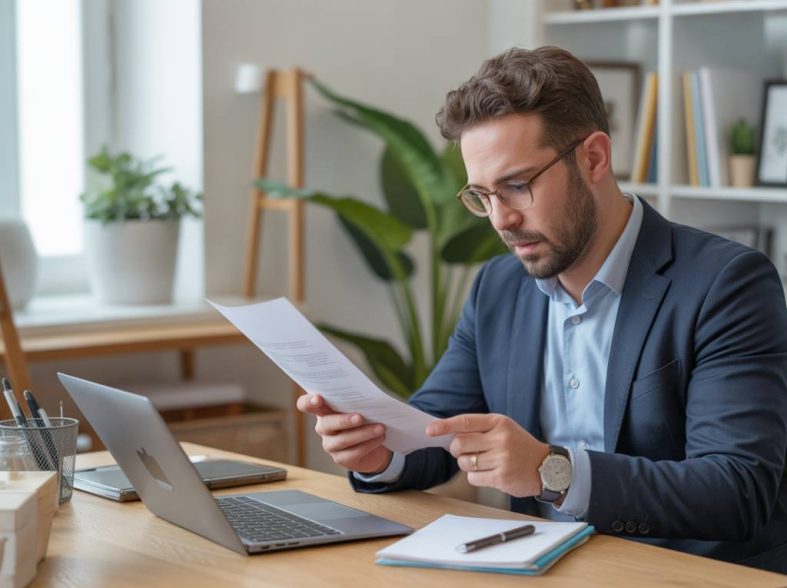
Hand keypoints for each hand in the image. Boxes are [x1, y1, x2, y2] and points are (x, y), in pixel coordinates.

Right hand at [296, 393, 392, 474]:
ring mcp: (330, 444)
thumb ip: (357, 401)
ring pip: (343, 440)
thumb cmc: (365, 417)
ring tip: (380, 427)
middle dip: (344, 420)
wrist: (375, 443)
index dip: (308, 402)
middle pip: (326, 423)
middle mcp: (323, 427)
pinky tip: (380, 437)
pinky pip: (354, 452)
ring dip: (363, 433)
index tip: (318, 398)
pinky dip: (369, 444)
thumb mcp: (359, 406)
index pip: (305, 404)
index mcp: (323, 409)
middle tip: (360, 417)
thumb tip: (370, 397)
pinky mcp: (340, 458)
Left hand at [426, 414, 548, 496]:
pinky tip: (491, 474)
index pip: (465, 422)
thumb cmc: (519, 447)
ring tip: (485, 463)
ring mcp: (502, 458)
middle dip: (457, 450)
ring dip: (468, 465)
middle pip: (460, 444)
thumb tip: (448, 435)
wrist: (548, 467)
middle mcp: (500, 438)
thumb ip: (479, 430)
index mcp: (499, 422)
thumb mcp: (504, 429)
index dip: (444, 425)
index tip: (430, 430)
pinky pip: (473, 478)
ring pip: (464, 463)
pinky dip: (476, 477)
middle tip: (467, 452)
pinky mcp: (502, 477)